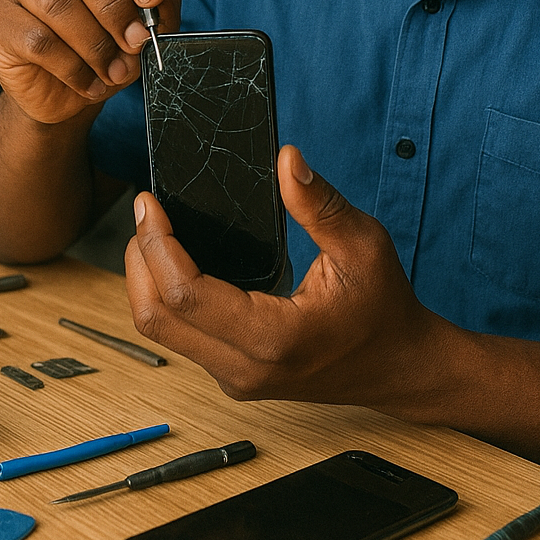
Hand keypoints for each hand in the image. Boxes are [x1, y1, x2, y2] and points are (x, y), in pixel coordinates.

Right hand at [0, 0, 183, 124]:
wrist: (68, 93)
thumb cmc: (110, 43)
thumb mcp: (148, 18)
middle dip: (114, 3)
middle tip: (138, 39)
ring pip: (54, 0)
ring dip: (96, 41)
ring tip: (117, 69)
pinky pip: (37, 39)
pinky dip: (73, 67)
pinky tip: (91, 81)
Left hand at [125, 146, 444, 414]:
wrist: (398, 367)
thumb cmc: (383, 308)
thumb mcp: (364, 245)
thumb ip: (321, 205)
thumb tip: (287, 160)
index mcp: (274, 338)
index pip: (186, 295)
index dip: (158, 245)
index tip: (151, 203)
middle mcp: (245, 368)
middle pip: (156, 318)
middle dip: (141, 259)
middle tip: (147, 211)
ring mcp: (235, 379)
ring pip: (161, 330)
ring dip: (147, 279)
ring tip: (154, 230)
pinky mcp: (232, 376)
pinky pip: (180, 336)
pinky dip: (165, 296)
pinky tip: (174, 260)